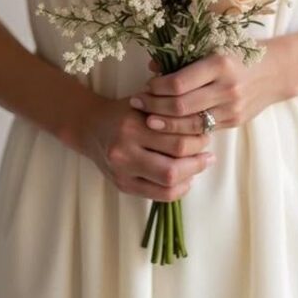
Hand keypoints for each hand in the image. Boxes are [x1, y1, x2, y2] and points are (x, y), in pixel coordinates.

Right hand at [82, 92, 216, 203]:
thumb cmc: (122, 111)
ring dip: (190, 176)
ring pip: (168, 184)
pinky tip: (185, 179)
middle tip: (207, 151)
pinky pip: (158, 195)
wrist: (90, 127)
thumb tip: (203, 118)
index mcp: (132, 126)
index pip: (176, 138)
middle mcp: (125, 151)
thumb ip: (168, 108)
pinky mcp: (123, 186)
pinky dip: (178, 189)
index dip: (198, 138)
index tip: (206, 133)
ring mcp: (123, 173)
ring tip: (199, 165)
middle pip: (174, 164)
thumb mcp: (142, 101)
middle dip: (197, 159)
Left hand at [128, 39, 289, 135]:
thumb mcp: (213, 47)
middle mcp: (226, 88)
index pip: (178, 84)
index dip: (156, 88)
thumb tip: (152, 68)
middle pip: (180, 107)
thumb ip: (184, 57)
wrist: (275, 71)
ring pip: (190, 124)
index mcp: (219, 64)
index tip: (146, 86)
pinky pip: (203, 131)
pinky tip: (169, 127)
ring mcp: (231, 108)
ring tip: (147, 119)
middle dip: (154, 107)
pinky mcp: (234, 122)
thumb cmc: (239, 53)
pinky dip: (183, 131)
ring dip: (164, 123)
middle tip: (137, 104)